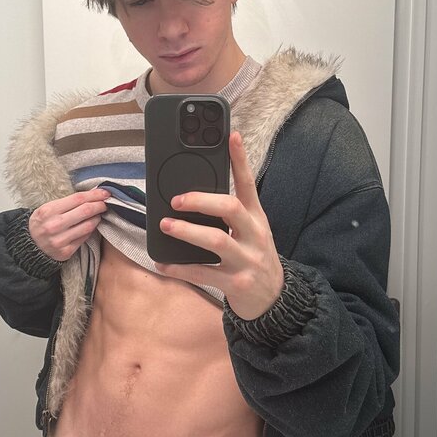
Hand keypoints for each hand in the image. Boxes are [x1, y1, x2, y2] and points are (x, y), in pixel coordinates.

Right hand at [28, 189, 110, 261]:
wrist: (29, 246)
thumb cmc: (41, 223)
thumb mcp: (47, 209)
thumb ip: (66, 203)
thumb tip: (91, 196)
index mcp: (48, 211)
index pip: (77, 199)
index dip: (94, 194)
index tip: (104, 192)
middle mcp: (54, 226)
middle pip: (85, 211)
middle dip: (99, 205)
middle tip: (106, 202)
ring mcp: (60, 240)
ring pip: (88, 226)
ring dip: (97, 218)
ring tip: (98, 214)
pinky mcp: (66, 252)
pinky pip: (84, 238)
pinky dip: (90, 230)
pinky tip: (90, 225)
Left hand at [154, 131, 284, 319]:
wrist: (274, 300)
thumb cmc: (254, 258)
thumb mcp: (251, 232)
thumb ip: (230, 214)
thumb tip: (193, 194)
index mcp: (257, 218)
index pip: (248, 184)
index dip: (240, 159)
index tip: (231, 135)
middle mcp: (254, 236)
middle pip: (231, 208)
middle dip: (202, 200)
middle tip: (176, 200)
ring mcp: (246, 260)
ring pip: (216, 241)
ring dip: (187, 232)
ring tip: (166, 225)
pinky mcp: (235, 283)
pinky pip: (203, 273)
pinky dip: (179, 268)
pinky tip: (162, 264)